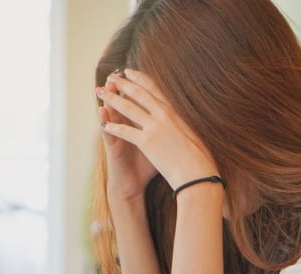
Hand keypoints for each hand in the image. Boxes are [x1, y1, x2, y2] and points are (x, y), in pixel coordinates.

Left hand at [97, 68, 218, 192]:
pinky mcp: (147, 142)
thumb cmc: (200, 159)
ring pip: (128, 108)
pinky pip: (125, 131)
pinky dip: (113, 127)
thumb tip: (182, 120)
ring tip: (100, 93)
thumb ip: (182, 123)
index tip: (130, 72)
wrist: (198, 174)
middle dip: (122, 84)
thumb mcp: (193, 133)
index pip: (154, 89)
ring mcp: (155, 127)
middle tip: (111, 78)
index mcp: (176, 111)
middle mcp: (165, 115)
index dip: (140, 78)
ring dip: (112, 99)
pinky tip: (103, 124)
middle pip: (139, 93)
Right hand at [98, 71, 156, 203]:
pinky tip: (101, 110)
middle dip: (122, 86)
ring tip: (107, 84)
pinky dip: (104, 120)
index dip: (139, 87)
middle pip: (123, 102)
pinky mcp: (112, 147)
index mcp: (139, 125)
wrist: (133, 186)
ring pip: (111, 114)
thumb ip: (166, 132)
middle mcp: (126, 127)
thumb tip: (184, 124)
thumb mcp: (160, 145)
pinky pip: (107, 132)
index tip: (140, 72)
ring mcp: (117, 136)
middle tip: (120, 70)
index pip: (138, 101)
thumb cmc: (147, 167)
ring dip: (109, 98)